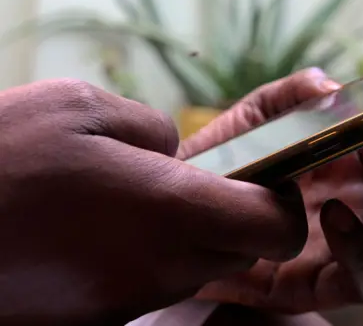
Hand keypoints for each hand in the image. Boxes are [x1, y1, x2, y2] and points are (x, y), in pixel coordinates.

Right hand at [0, 79, 307, 325]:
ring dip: (192, 233)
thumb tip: (176, 155)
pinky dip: (153, 253)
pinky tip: (107, 224)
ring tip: (140, 197)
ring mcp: (132, 297)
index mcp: (171, 209)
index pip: (277, 227)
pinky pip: (156, 281)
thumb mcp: (81, 107)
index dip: (284, 205)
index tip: (266, 178)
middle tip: (200, 179)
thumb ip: (152, 129)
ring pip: (201, 267)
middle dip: (238, 215)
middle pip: (243, 250)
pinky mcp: (102, 314)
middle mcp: (163, 265)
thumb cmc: (0, 156)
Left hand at [178, 68, 362, 313]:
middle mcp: (362, 208)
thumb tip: (334, 86)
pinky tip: (339, 213)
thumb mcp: (254, 119)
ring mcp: (345, 248)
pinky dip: (360, 251)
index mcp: (356, 168)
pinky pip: (361, 283)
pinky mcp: (316, 285)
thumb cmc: (219, 165)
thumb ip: (293, 97)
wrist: (169, 212)